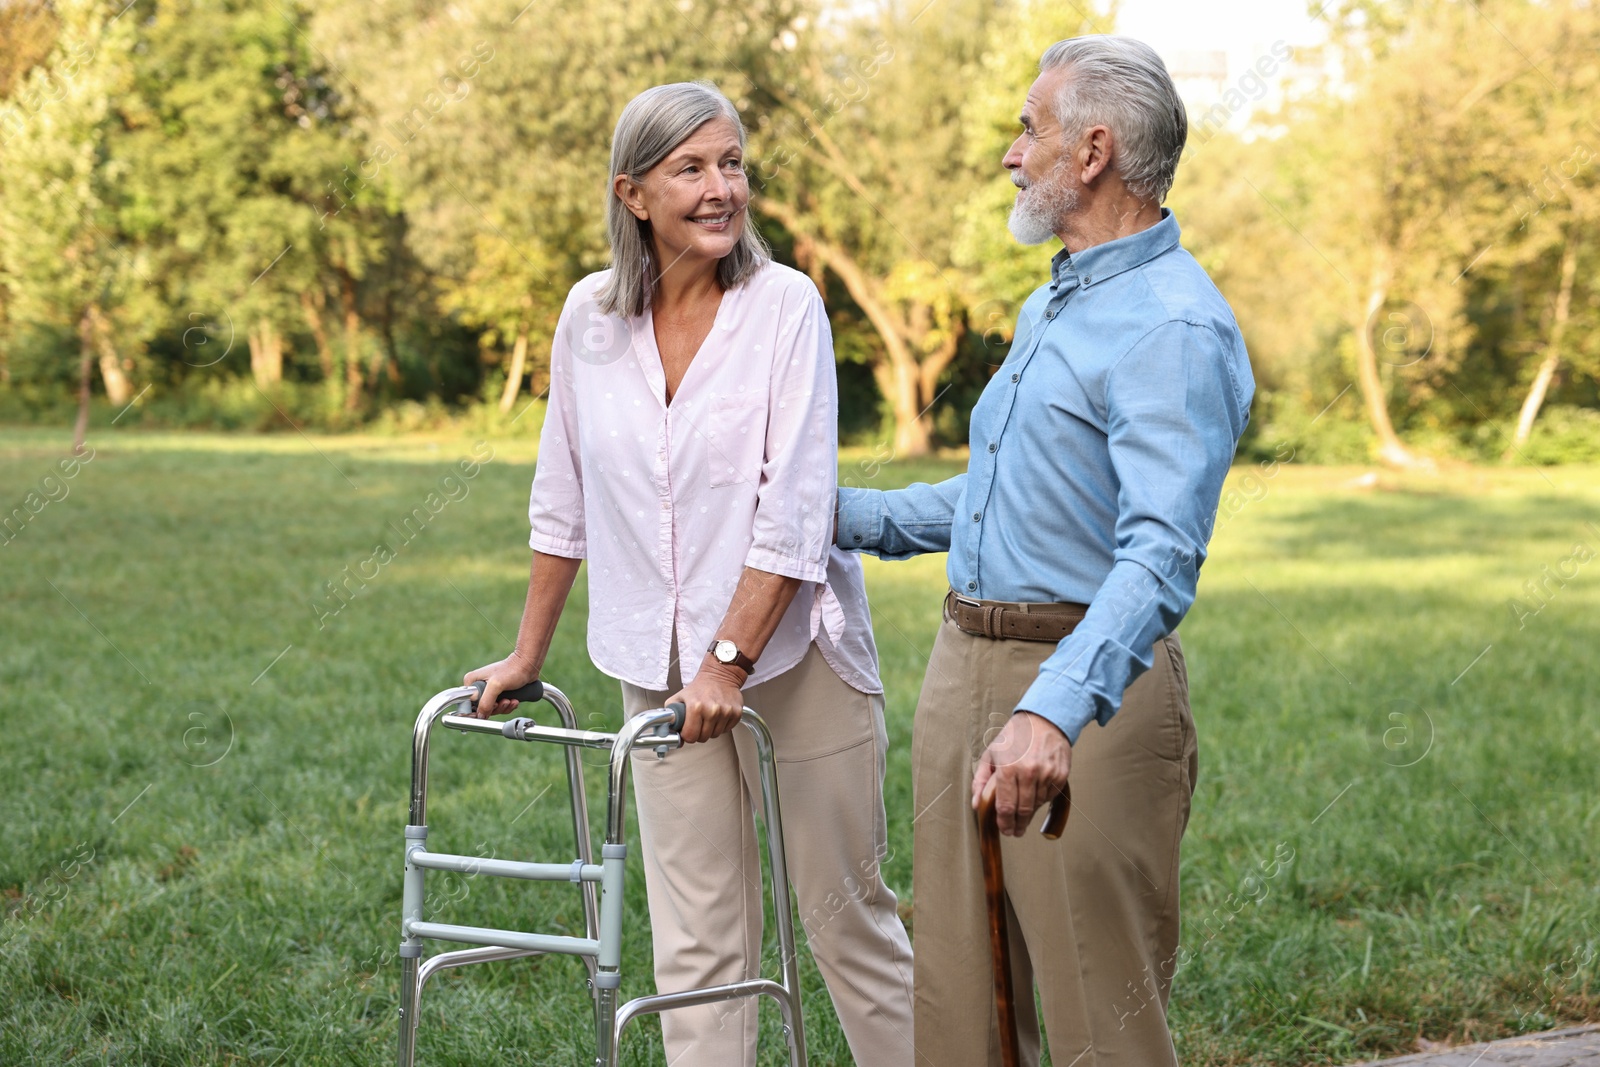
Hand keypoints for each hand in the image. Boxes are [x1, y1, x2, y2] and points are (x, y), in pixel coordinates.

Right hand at [463, 653, 539, 719]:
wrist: (528, 666)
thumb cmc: (512, 670)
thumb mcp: (496, 685)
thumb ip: (486, 701)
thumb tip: (480, 716)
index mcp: (473, 681)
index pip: (469, 702)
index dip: (479, 709)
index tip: (491, 706)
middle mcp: (479, 686)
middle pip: (482, 707)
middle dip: (495, 708)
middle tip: (504, 701)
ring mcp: (490, 690)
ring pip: (493, 708)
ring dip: (504, 707)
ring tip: (511, 700)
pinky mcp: (500, 693)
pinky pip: (501, 707)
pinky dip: (508, 706)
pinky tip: (514, 700)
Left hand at [668, 658, 746, 742]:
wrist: (720, 674)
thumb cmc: (700, 687)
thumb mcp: (679, 697)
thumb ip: (671, 715)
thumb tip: (666, 731)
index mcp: (696, 706)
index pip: (690, 736)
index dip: (687, 735)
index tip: (688, 731)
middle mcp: (712, 710)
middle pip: (703, 738)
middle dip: (699, 733)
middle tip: (698, 723)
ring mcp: (725, 712)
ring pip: (715, 735)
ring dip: (711, 730)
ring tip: (708, 717)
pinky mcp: (736, 713)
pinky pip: (726, 730)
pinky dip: (722, 726)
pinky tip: (718, 716)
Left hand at [971, 711, 1071, 836]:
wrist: (1044, 719)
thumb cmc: (1015, 736)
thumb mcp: (991, 754)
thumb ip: (980, 780)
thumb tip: (976, 804)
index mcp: (1008, 769)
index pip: (1005, 807)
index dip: (1004, 823)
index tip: (1004, 830)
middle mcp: (1029, 773)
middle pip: (1022, 811)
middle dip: (1017, 825)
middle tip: (1014, 831)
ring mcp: (1046, 775)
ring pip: (1037, 805)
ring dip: (1029, 813)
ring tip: (1023, 813)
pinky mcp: (1061, 775)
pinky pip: (1049, 797)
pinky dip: (1042, 800)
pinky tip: (1035, 797)